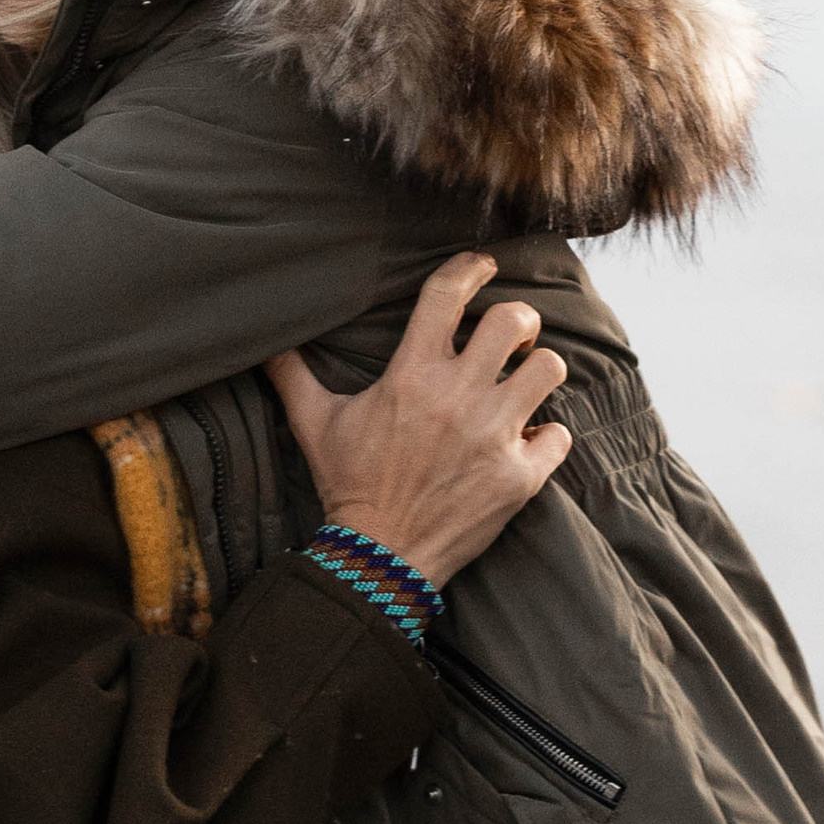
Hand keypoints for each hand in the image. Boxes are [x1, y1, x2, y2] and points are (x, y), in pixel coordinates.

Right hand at [266, 257, 570, 594]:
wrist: (378, 558)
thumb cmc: (347, 487)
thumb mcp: (313, 425)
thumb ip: (293, 375)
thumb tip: (265, 342)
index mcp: (411, 374)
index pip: (448, 293)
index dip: (470, 267)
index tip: (481, 265)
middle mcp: (458, 398)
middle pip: (515, 320)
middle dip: (520, 320)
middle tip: (513, 338)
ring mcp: (494, 437)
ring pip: (549, 369)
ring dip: (540, 372)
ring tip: (526, 383)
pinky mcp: (519, 477)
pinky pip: (559, 435)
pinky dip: (549, 437)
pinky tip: (531, 441)